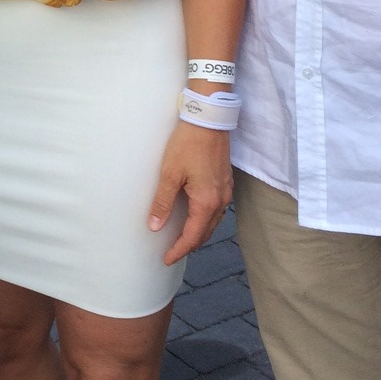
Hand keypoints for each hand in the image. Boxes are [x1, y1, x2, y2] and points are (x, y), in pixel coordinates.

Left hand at [148, 122, 232, 265]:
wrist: (208, 120)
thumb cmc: (187, 145)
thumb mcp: (169, 174)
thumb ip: (162, 202)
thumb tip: (155, 226)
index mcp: (206, 202)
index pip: (193, 236)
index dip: (179, 250)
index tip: (167, 259)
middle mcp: (220, 200)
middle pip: (205, 232)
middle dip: (190, 244)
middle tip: (173, 252)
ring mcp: (226, 190)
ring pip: (213, 221)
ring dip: (199, 232)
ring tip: (183, 238)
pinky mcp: (225, 181)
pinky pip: (217, 209)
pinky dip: (206, 219)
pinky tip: (196, 215)